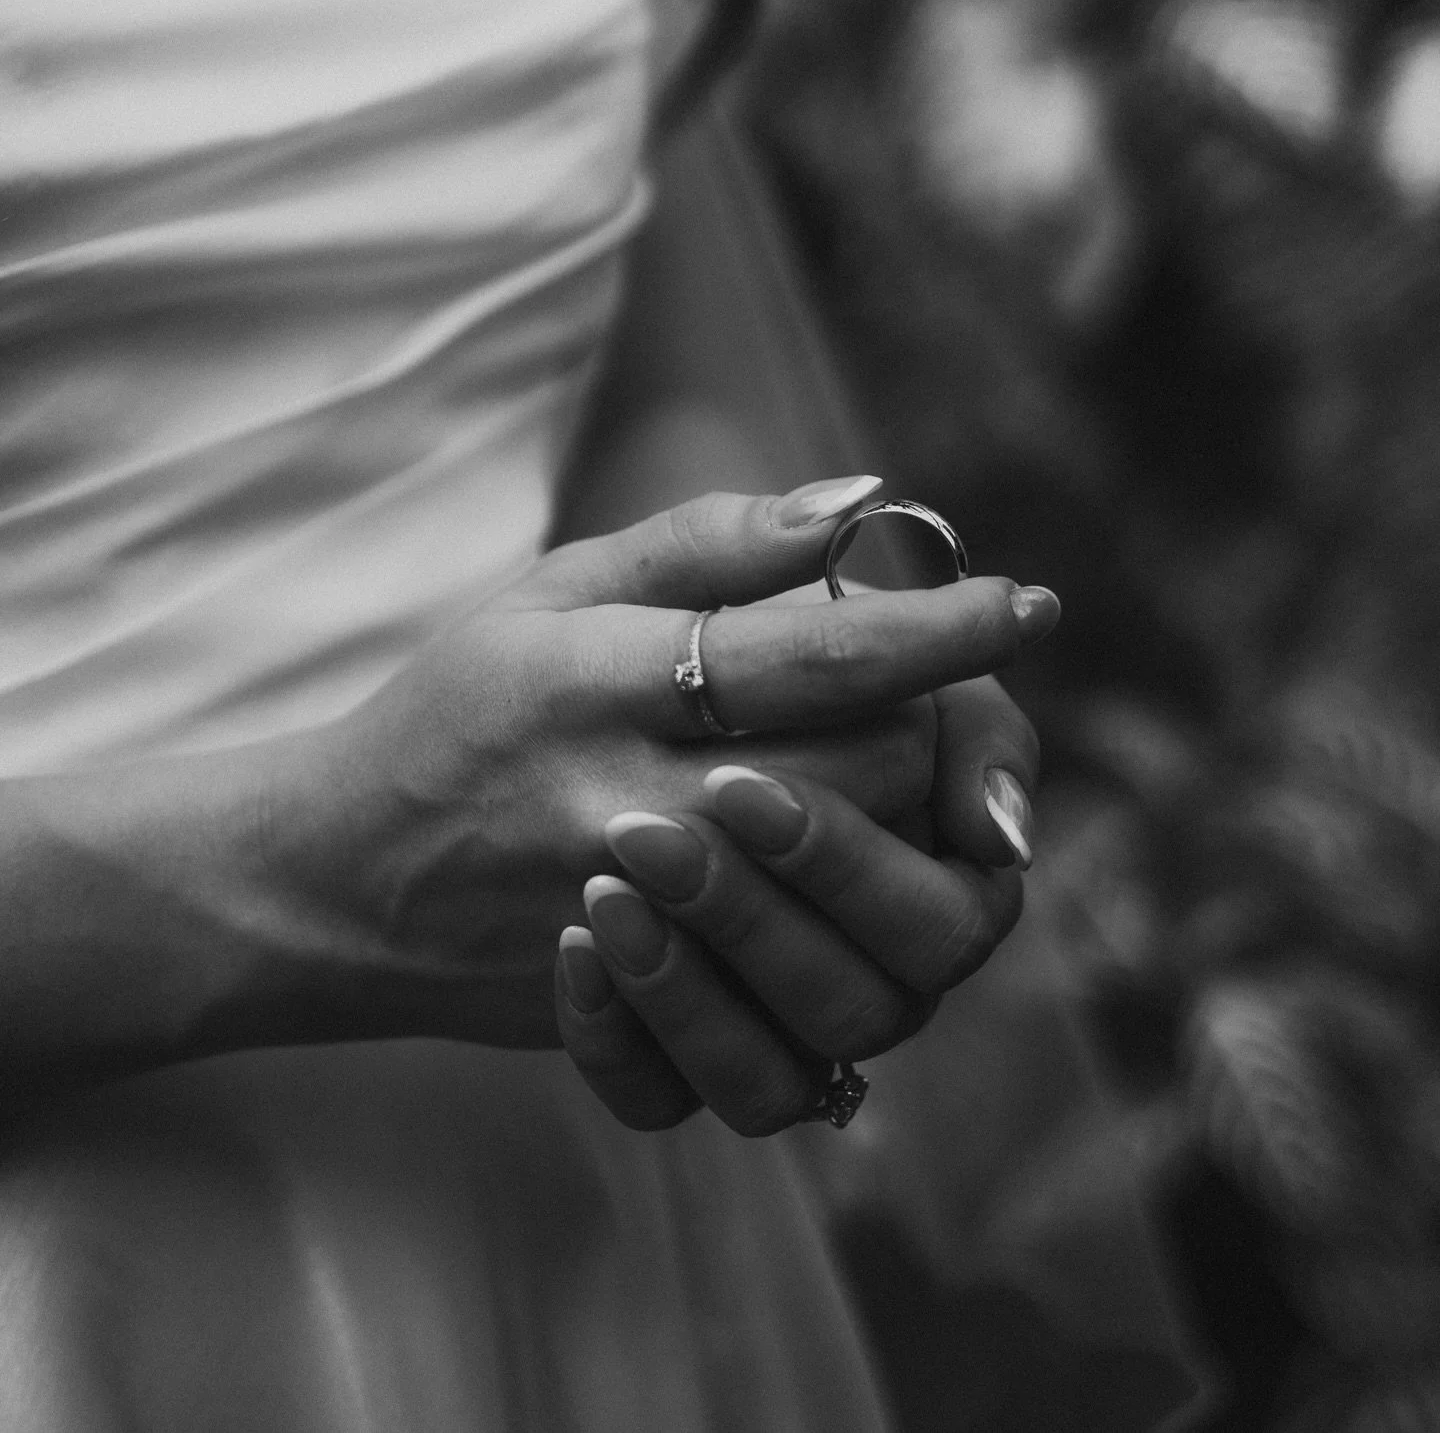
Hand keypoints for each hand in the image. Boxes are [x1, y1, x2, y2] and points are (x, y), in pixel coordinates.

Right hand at [332, 480, 1051, 1053]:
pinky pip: (787, 1039)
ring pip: (850, 914)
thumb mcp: (555, 590)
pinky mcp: (636, 1019)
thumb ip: (706, 541)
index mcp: (603, 682)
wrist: (336, 882)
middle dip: (929, 729)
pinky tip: (837, 915)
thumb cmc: (458, 709)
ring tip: (885, 799)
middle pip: (866, 776)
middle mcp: (622, 807)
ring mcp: (633, 929)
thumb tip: (862, 502)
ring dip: (896, 849)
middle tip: (925, 701)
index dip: (944, 626)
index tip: (1027, 603)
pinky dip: (837, 972)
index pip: (821, 655)